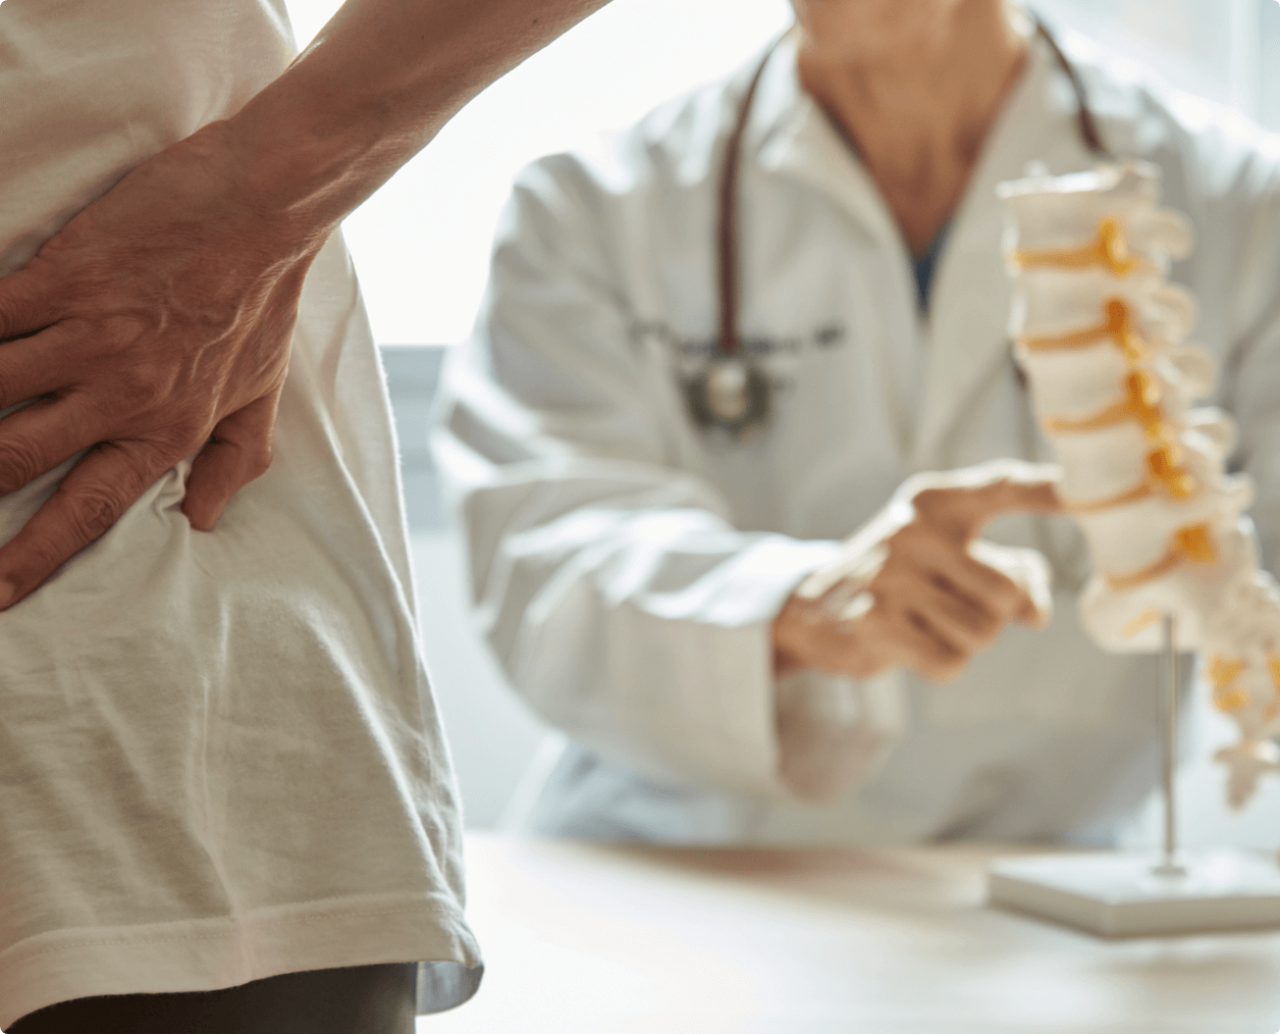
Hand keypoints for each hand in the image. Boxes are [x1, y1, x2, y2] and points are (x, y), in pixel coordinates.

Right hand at [0, 120, 322, 608]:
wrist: (264, 212)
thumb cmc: (262, 304)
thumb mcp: (261, 395)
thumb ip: (234, 460)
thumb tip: (206, 520)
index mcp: (167, 431)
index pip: (90, 510)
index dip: (35, 557)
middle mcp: (123, 396)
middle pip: (14, 459)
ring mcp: (88, 337)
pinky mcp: (63, 280)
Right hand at [772, 459, 1061, 683]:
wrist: (812, 606)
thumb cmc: (903, 578)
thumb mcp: (953, 558)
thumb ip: (1012, 572)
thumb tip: (1036, 615)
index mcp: (937, 501)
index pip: (1002, 485)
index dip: (1047, 489)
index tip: (1080, 489)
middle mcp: (914, 529)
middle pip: (1008, 592)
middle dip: (994, 615)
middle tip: (949, 605)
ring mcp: (891, 576)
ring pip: (983, 632)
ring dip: (965, 642)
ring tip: (924, 622)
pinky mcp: (875, 623)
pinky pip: (951, 663)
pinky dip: (940, 666)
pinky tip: (908, 646)